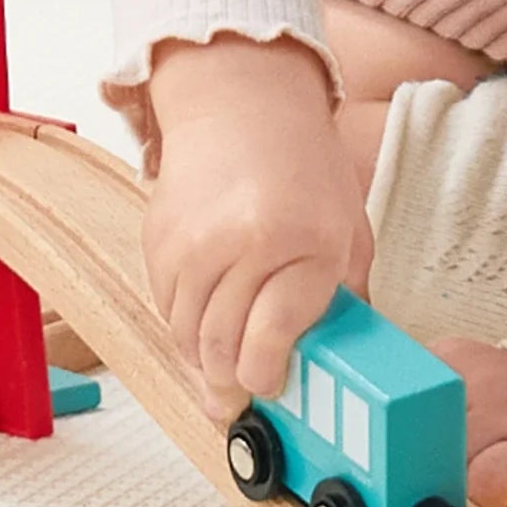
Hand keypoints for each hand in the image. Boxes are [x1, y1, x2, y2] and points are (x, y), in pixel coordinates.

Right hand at [145, 35, 373, 420]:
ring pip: (186, 336)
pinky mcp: (158, 243)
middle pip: (221, 345)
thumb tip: (339, 362)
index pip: (269, 336)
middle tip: (241, 400)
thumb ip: (344, 297)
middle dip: (232, 383)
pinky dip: (185, 329)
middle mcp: (238, 243)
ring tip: (224, 372)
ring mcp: (190, 244)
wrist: (241, 107)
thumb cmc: (305, 170)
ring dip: (205, 363)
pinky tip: (206, 327)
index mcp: (299, 241)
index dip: (267, 375)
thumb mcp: (348, 231)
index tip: (270, 388)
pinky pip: (166, 310)